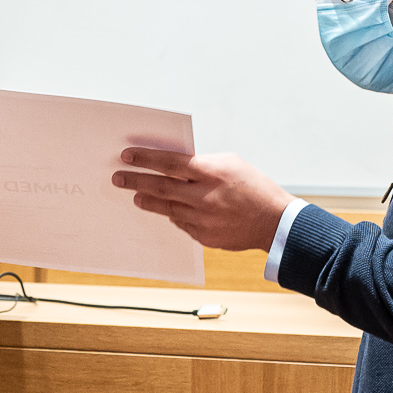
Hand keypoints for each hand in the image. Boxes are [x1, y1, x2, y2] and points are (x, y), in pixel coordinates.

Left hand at [113, 149, 296, 251]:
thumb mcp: (230, 164)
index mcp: (211, 172)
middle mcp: (204, 196)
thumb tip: (174, 165)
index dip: (145, 159)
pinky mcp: (204, 236)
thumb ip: (202, 164)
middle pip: (160, 187)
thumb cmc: (254, 187)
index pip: (169, 162)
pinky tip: (166, 210)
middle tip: (118, 178)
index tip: (127, 156)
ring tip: (136, 196)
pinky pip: (181, 224)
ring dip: (148, 201)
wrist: (274, 221)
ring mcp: (203, 219)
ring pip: (167, 208)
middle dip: (136, 181)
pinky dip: (173, 215)